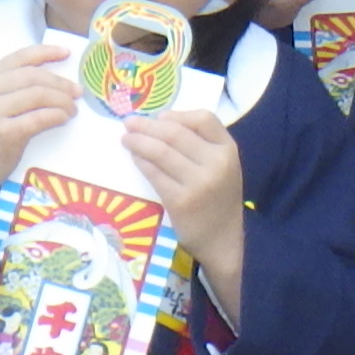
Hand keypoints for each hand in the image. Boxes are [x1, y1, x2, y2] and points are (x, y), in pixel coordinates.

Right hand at [0, 43, 79, 228]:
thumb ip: (17, 87)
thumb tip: (59, 79)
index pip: (20, 57)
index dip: (45, 53)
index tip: (67, 54)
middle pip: (33, 77)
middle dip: (60, 83)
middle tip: (77, 92)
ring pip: (38, 95)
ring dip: (62, 101)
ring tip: (72, 109)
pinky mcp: (3, 133)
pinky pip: (39, 118)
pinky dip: (56, 116)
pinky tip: (63, 119)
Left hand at [118, 107, 250, 308]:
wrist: (223, 240)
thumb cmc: (218, 198)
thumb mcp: (223, 166)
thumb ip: (201, 143)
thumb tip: (160, 121)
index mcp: (228, 150)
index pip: (204, 118)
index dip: (178, 115)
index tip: (159, 117)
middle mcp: (216, 163)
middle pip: (175, 133)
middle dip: (147, 125)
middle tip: (129, 123)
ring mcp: (198, 183)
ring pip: (160, 151)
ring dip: (138, 141)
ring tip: (126, 138)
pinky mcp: (180, 201)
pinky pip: (154, 173)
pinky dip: (140, 161)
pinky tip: (134, 158)